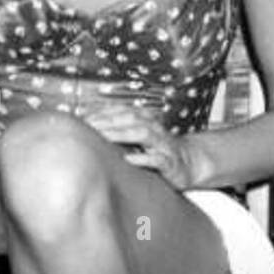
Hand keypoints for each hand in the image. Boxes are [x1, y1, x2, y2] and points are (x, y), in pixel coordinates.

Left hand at [83, 105, 200, 190]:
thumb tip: (91, 129)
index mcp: (146, 120)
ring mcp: (163, 145)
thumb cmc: (159, 150)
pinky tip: (129, 159)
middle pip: (130, 118)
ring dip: (122, 134)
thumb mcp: (140, 138)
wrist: (191, 162)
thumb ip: (120, 131)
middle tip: (88, 125)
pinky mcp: (170, 163)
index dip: (103, 112)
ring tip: (104, 136)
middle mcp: (154, 129)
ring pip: (143, 134)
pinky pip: (158, 159)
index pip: (122, 111)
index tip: (83, 116)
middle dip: (108, 119)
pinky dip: (144, 158)